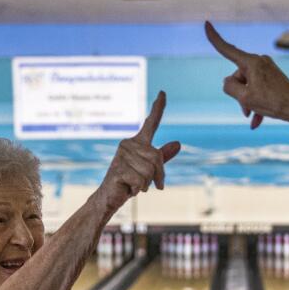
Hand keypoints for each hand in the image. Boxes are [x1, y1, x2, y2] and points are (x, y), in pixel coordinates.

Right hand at [98, 91, 180, 207]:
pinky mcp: (118, 169)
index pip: (151, 123)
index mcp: (137, 142)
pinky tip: (128, 188)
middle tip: (148, 185)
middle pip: (157, 158)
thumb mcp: (149, 170)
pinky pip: (141, 180)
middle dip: (158, 176)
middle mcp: (128, 144)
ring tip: (134, 184)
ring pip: (150, 171)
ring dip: (146, 184)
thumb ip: (163, 157)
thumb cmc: (129, 182)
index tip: (163, 92)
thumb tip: (178, 143)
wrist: (109, 197)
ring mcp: (121, 155)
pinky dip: (138, 189)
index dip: (158, 107)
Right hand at [204, 21, 288, 129]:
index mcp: (251, 62)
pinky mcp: (272, 76)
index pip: (227, 49)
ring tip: (253, 118)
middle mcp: (259, 61)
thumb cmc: (273, 103)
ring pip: (248, 85)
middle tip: (247, 111)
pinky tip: (257, 120)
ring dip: (248, 102)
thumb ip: (230, 86)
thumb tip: (228, 80)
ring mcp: (267, 68)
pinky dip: (256, 103)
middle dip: (239, 94)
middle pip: (237, 77)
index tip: (206, 23)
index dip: (214, 38)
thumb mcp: (245, 97)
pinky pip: (258, 89)